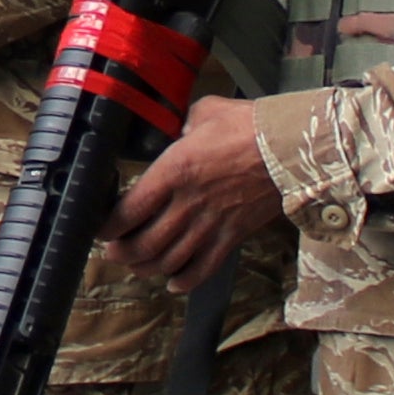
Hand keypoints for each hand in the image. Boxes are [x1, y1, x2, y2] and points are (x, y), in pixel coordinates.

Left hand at [106, 95, 285, 282]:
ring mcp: (211, 223)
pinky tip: (174, 282)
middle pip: (144, 243)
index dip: (109, 226)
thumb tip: (179, 131)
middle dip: (122, 253)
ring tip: (138, 266)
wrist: (291, 149)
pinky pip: (204, 267)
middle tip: (113, 252)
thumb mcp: (205, 112)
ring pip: (170, 260)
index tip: (102, 228)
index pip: (129, 210)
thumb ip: (184, 126)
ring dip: (148, 268)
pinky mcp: (233, 235)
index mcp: (174, 171)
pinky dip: (186, 280)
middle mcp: (188, 203)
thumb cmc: (249, 126)